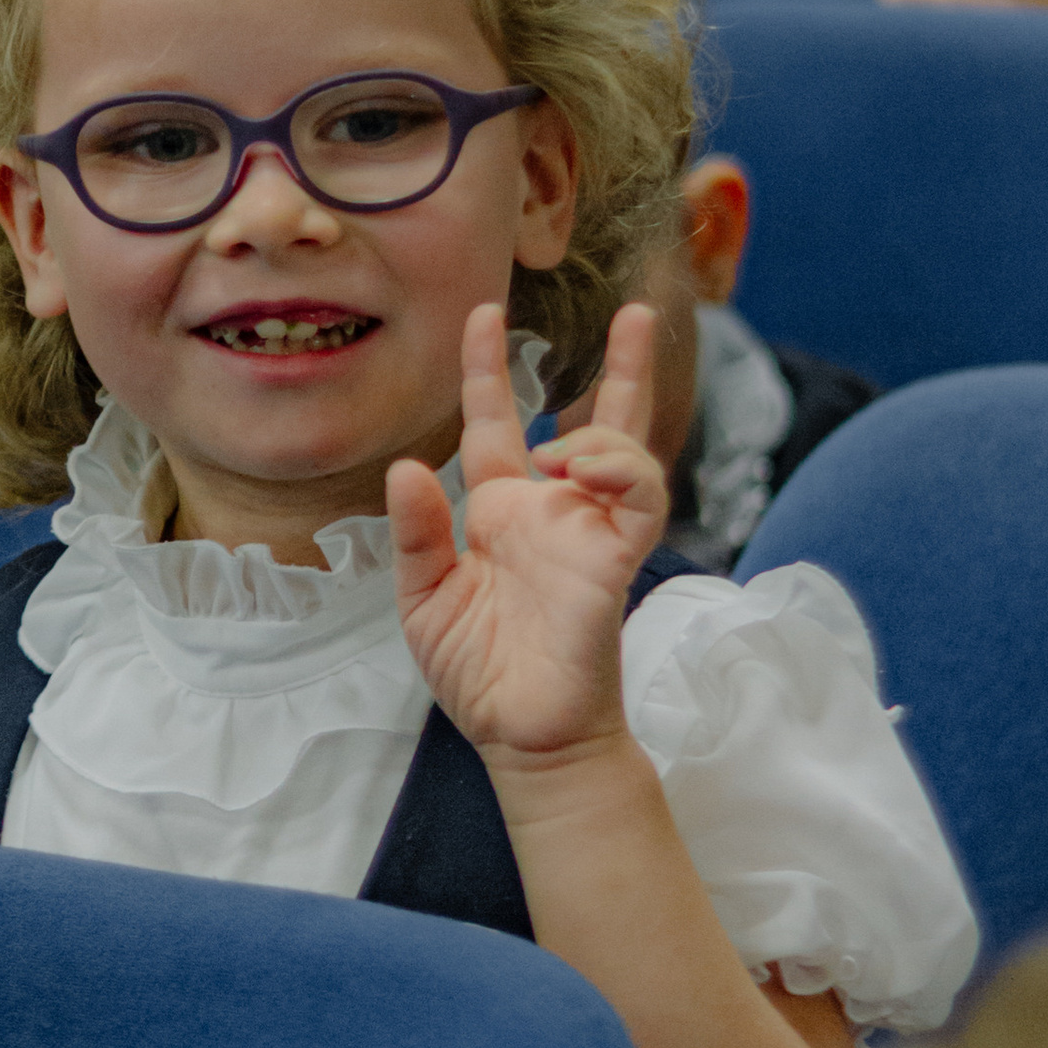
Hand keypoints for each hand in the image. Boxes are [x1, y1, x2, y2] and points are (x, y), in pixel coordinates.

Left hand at [389, 303, 669, 763]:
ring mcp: (588, 534)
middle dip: (618, 367)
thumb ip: (419, 533)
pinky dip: (619, 473)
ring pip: (627, 454)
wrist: (520, 736)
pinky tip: (579, 473)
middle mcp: (551, 512)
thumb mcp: (425, 599)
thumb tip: (407, 466)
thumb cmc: (477, 671)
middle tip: (632, 311)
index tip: (484, 313)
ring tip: (560, 450)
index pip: (498, 423)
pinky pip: (640, 502)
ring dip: (604, 431)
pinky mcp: (615, 561)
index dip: (489, 369)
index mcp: (500, 512)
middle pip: (595, 422)